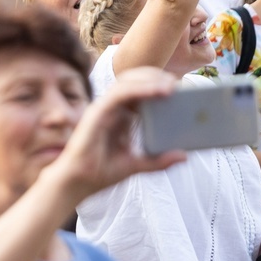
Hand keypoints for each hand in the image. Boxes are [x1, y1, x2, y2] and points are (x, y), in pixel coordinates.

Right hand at [44, 66, 185, 203]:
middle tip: (179, 84)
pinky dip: (139, 89)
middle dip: (155, 77)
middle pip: (133, 82)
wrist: (77, 183)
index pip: (138, 92)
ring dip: (150, 79)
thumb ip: (158, 160)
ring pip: (126, 82)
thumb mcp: (136, 165)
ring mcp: (103, 108)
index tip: (179, 89)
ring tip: (171, 84)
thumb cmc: (99, 172)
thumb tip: (184, 155)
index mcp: (119, 116)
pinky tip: (157, 90)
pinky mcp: (97, 112)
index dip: (156, 86)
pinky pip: (119, 94)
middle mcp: (110, 108)